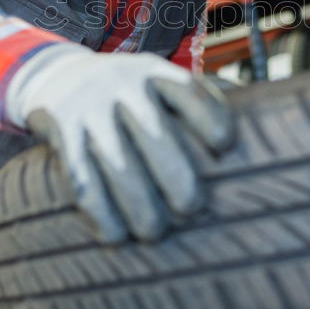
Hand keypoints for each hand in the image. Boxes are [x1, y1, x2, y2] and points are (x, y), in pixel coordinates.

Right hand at [10, 44, 233, 242]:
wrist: (55, 75)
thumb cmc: (125, 91)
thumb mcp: (155, 79)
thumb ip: (195, 100)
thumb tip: (254, 135)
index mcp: (154, 72)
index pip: (188, 91)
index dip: (211, 117)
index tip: (225, 147)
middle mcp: (122, 85)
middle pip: (155, 134)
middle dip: (176, 177)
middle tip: (191, 208)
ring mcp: (89, 108)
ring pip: (117, 164)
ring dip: (138, 205)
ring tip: (154, 232)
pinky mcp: (61, 131)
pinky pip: (80, 178)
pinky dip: (100, 212)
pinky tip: (115, 236)